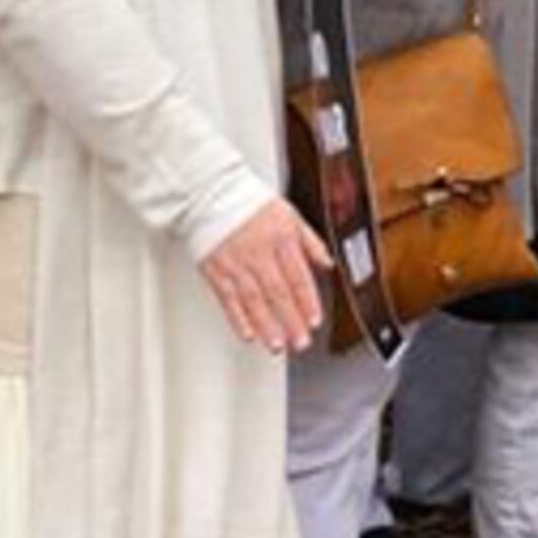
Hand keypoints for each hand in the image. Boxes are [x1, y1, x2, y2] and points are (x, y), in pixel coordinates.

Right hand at [199, 201, 333, 354]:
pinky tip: (247, 333)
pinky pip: (227, 298)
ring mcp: (235, 262)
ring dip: (266, 325)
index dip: (308, 302)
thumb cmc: (250, 203)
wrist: (210, 192)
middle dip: (290, 321)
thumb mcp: (289, 215)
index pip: (298, 276)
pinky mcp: (214, 269)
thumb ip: (310, 242)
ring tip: (277, 345)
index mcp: (280, 238)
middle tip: (300, 342)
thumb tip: (327, 264)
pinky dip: (237, 318)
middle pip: (278, 292)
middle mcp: (259, 252)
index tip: (314, 321)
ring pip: (253, 299)